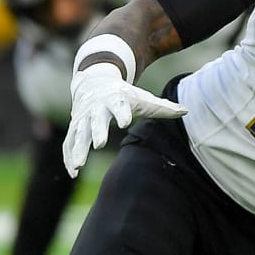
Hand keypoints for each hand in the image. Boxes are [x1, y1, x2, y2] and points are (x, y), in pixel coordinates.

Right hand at [62, 61, 186, 175]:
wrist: (94, 81)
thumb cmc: (124, 94)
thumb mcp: (143, 98)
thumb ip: (163, 107)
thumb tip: (186, 110)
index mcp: (116, 99)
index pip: (119, 105)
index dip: (122, 112)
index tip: (125, 121)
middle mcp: (97, 108)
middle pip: (96, 120)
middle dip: (97, 132)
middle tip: (99, 144)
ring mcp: (83, 118)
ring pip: (78, 135)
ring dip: (77, 150)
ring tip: (77, 167)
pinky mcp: (75, 127)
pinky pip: (69, 142)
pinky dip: (68, 156)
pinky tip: (72, 172)